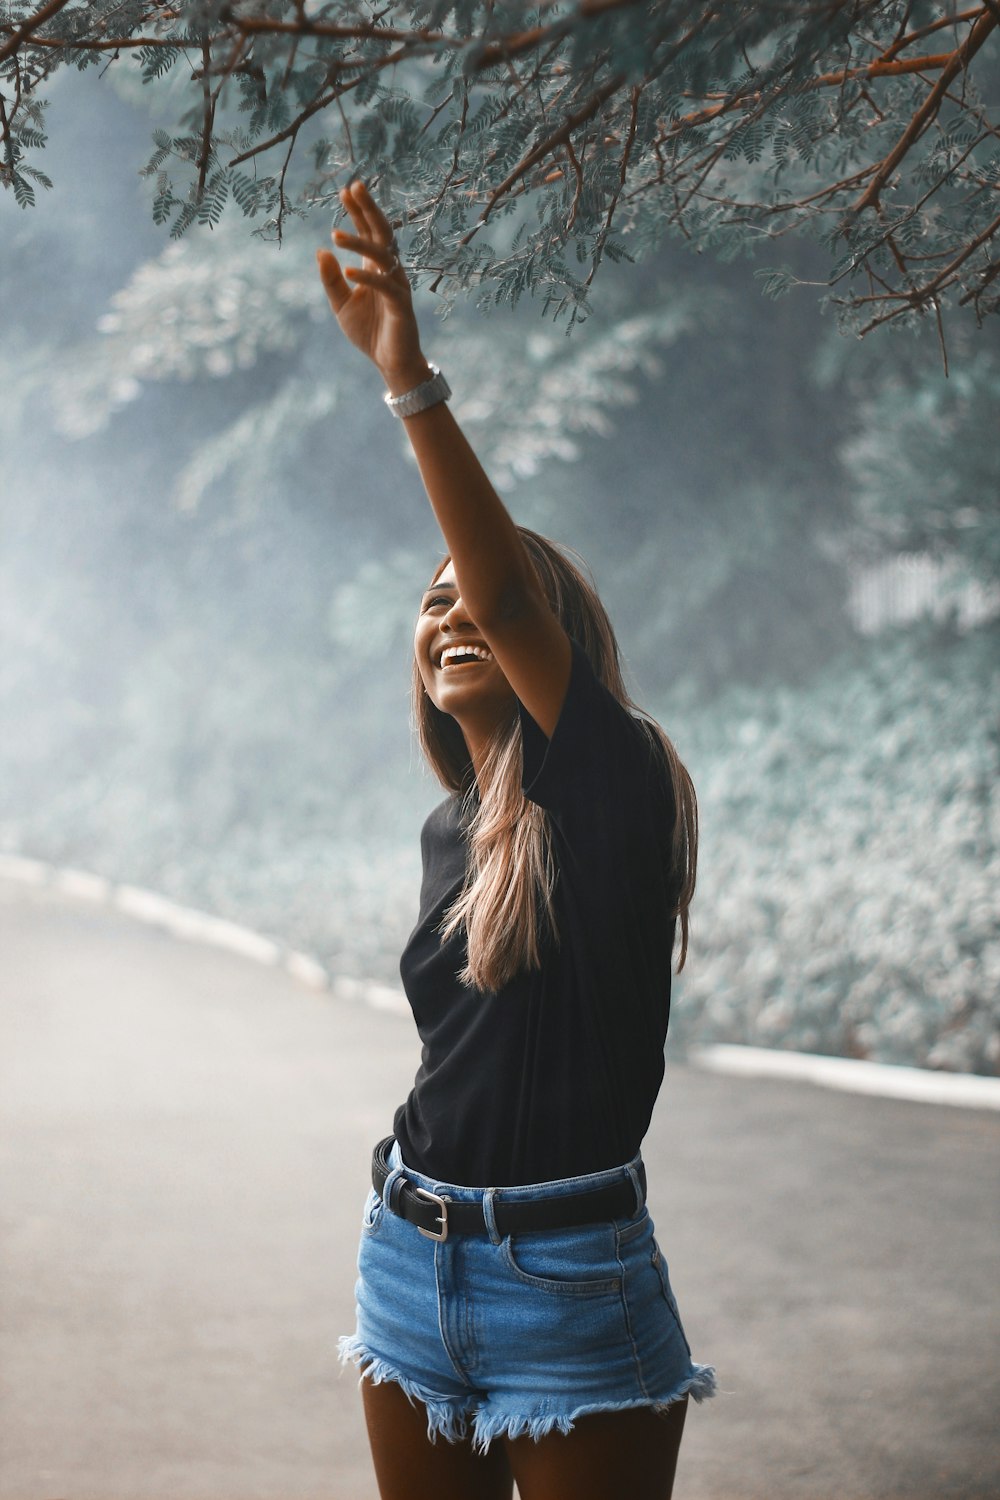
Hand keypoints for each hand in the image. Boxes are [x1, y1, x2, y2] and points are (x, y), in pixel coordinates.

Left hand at [316, 180, 428, 392]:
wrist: (389, 362)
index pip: (368, 232)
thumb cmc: (368, 332)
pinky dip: (366, 277)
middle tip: (354, 187)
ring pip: (382, 255)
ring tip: (335, 234)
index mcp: (374, 268)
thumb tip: (321, 250)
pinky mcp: (401, 304)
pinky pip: (384, 285)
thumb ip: (331, 279)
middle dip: (368, 209)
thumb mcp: (341, 304)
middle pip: (381, 232)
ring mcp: (397, 285)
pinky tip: (348, 271)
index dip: (358, 211)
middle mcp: (389, 271)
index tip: (346, 190)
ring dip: (359, 243)